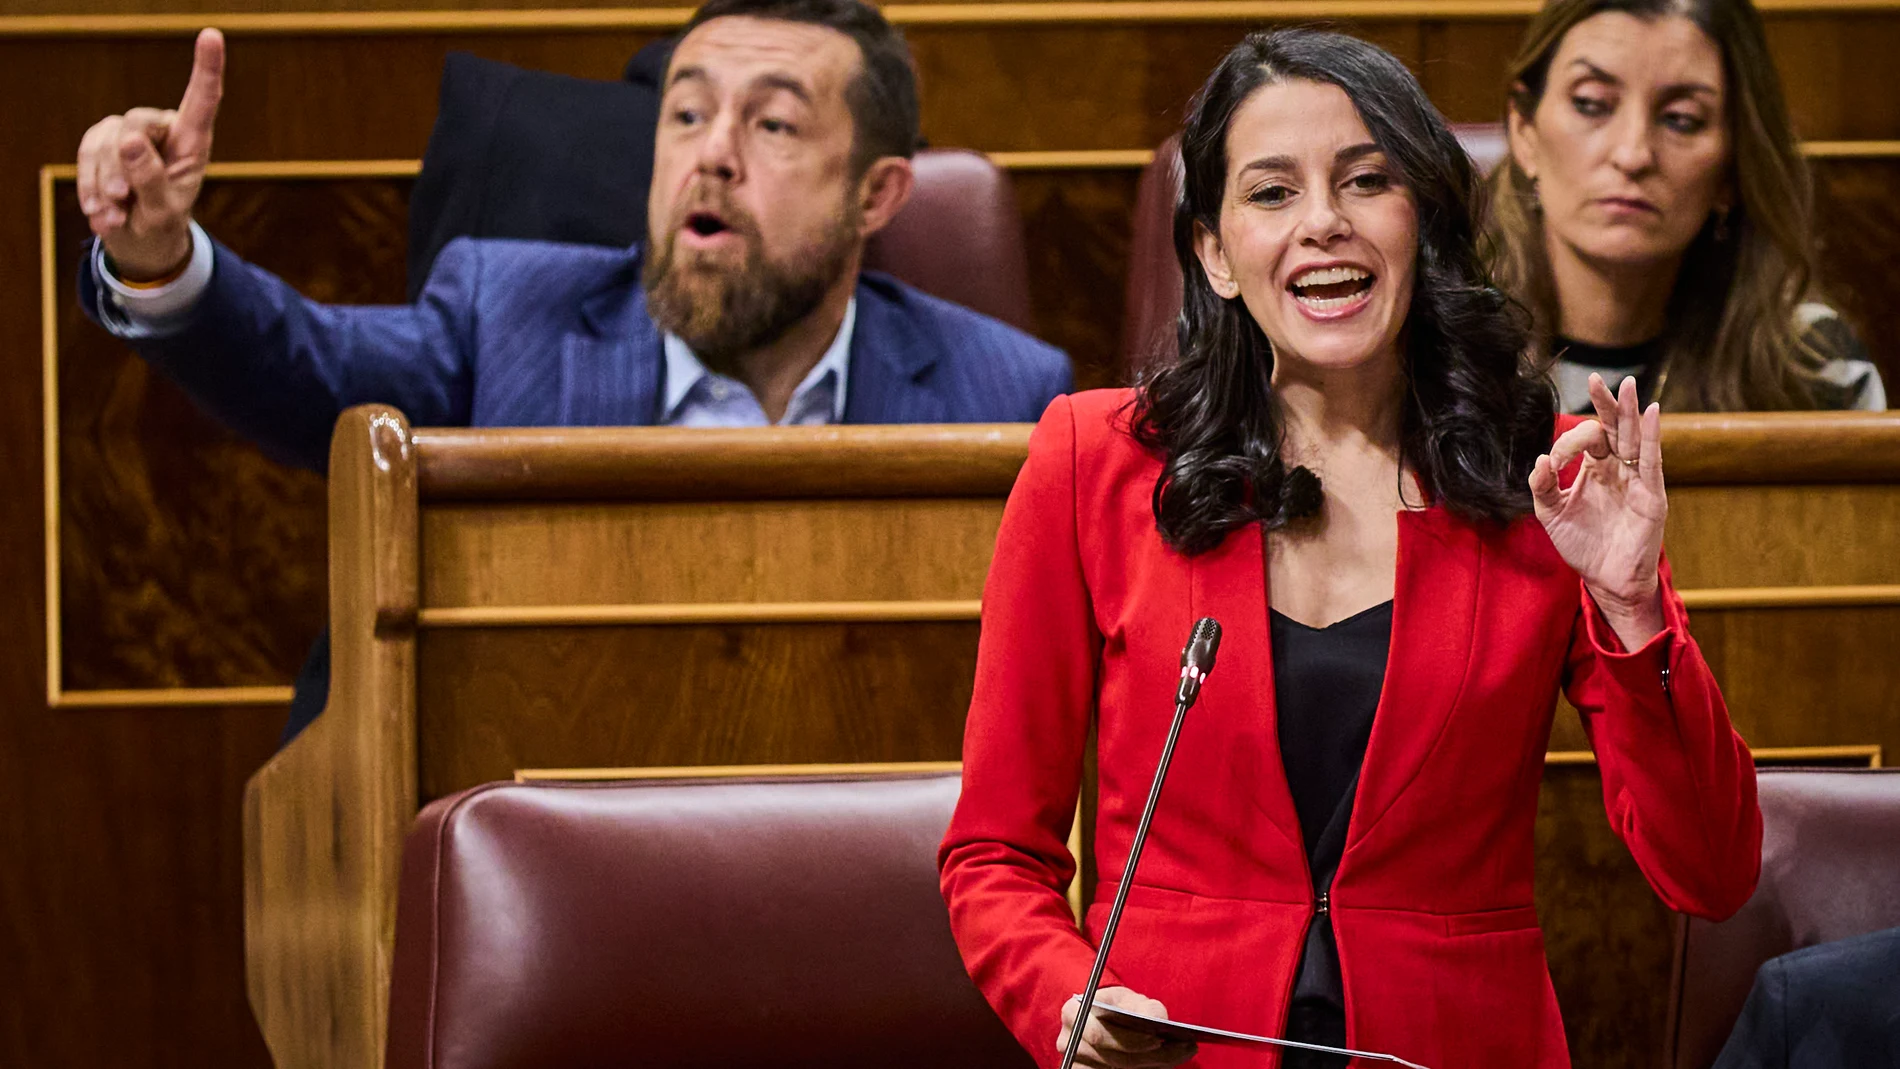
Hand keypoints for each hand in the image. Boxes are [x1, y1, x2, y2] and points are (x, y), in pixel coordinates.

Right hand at [78, 27, 223, 280]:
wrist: (137, 238)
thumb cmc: (161, 223)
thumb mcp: (163, 212)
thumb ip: (152, 179)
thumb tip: (129, 140)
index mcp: (192, 142)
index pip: (202, 101)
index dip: (207, 68)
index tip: (212, 36)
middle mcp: (162, 129)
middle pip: (137, 122)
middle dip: (125, 162)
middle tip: (124, 198)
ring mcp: (128, 132)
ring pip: (106, 141)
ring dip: (106, 183)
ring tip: (117, 213)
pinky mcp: (100, 141)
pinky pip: (86, 154)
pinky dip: (90, 187)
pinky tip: (103, 212)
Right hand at [1056, 987, 1197, 1068]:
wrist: (1102, 1017)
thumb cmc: (1117, 1006)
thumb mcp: (1130, 999)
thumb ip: (1146, 1007)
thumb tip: (1159, 1021)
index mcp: (1073, 1013)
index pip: (1098, 1035)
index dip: (1130, 1041)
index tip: (1158, 1040)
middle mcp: (1068, 1041)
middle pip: (1111, 1059)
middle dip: (1149, 1057)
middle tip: (1183, 1050)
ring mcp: (1075, 1062)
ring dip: (1150, 1067)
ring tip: (1177, 1056)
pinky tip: (1160, 1065)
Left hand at [1529, 373, 1666, 647]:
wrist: (1606, 581)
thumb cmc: (1582, 546)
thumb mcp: (1551, 515)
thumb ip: (1542, 487)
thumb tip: (1540, 459)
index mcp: (1595, 471)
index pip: (1585, 441)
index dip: (1568, 442)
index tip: (1554, 459)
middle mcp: (1617, 470)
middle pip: (1613, 429)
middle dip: (1605, 404)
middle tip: (1595, 378)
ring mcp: (1636, 480)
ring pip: (1633, 439)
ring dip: (1630, 412)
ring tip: (1627, 385)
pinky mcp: (1652, 495)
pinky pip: (1652, 461)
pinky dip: (1651, 437)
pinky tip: (1651, 413)